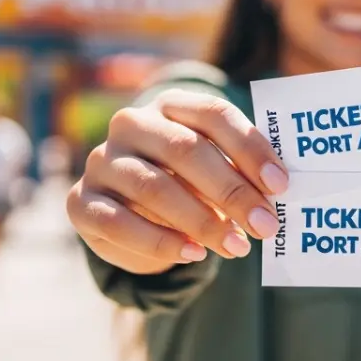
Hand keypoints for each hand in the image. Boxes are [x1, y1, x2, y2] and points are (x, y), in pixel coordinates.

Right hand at [67, 89, 287, 274]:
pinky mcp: (81, 201)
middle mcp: (131, 124)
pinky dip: (162, 242)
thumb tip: (276, 194)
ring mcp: (102, 161)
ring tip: (237, 247)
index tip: (280, 185)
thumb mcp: (213, 169)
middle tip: (265, 225)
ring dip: (202, 221)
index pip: (213, 113)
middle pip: (185, 149)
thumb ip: (239, 172)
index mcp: (170, 105)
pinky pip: (121, 222)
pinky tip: (196, 254)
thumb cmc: (187, 183)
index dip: (249, 148)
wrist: (130, 212)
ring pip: (154, 188)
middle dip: (231, 191)